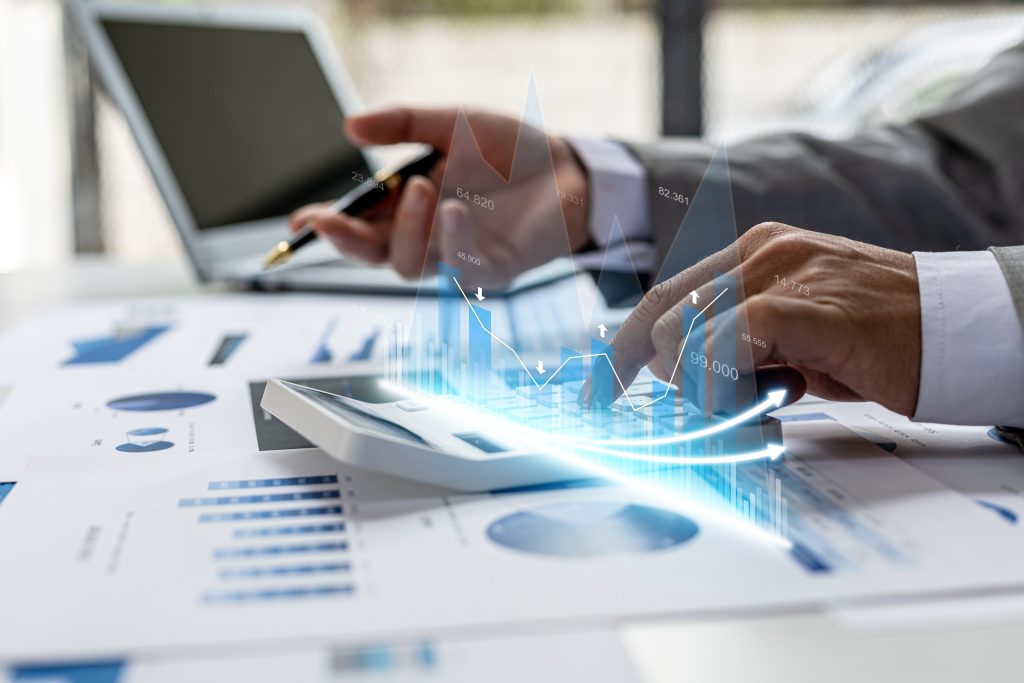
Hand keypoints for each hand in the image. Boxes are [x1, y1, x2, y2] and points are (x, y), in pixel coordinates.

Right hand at [290, 107, 590, 285]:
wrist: (568, 167)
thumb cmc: (509, 149)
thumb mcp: (452, 123)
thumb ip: (403, 124)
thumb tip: (350, 126)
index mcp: (409, 203)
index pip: (358, 223)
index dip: (327, 226)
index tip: (301, 222)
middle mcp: (426, 233)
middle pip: (371, 254)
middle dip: (345, 241)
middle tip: (329, 221)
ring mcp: (456, 254)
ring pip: (408, 266)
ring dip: (404, 230)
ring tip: (421, 188)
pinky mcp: (490, 269)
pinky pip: (458, 266)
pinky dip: (451, 238)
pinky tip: (456, 210)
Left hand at [590, 223, 921, 415]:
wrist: (965, 327)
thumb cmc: (884, 337)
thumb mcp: (799, 337)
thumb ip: (741, 344)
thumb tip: (687, 375)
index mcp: (756, 251)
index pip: (664, 295)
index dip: (623, 348)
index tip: (600, 391)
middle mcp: (762, 251)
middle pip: (662, 314)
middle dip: (659, 375)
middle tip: (707, 405)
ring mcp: (783, 272)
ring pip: (684, 330)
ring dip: (701, 385)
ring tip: (765, 396)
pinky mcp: (808, 304)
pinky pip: (728, 343)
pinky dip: (725, 380)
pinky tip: (775, 392)